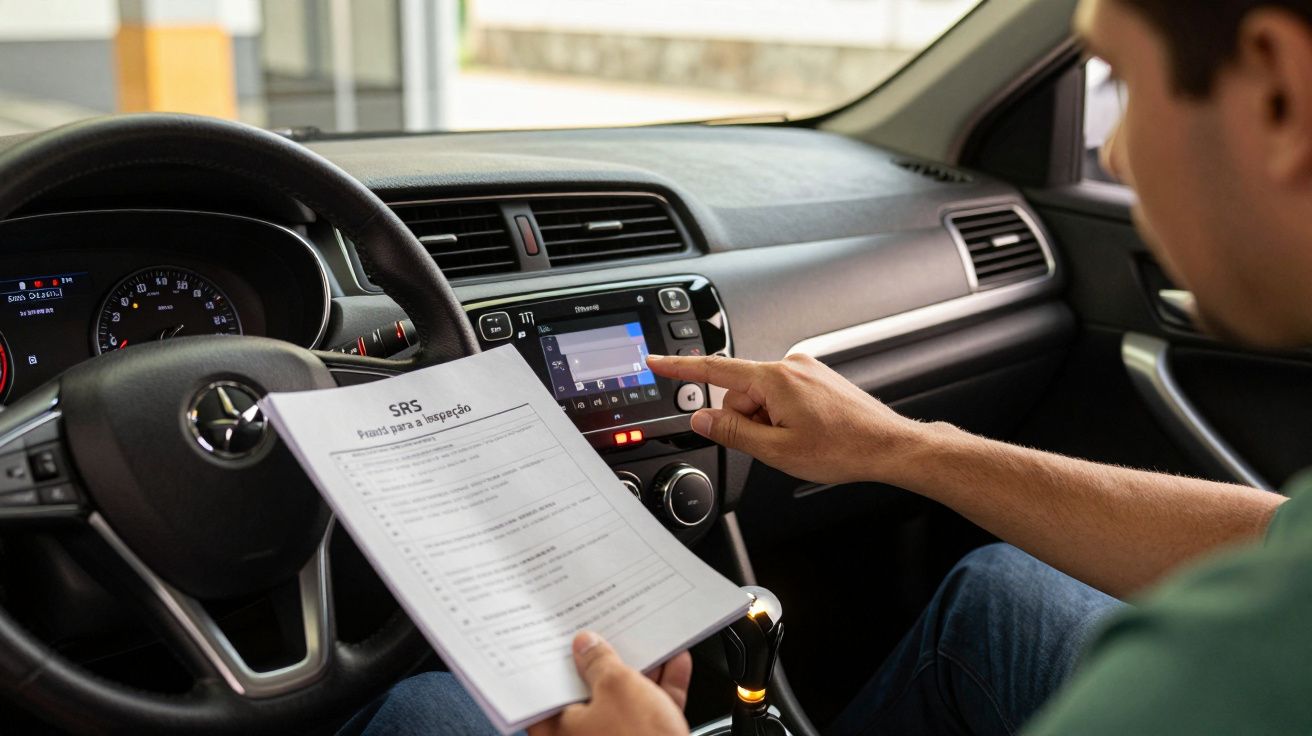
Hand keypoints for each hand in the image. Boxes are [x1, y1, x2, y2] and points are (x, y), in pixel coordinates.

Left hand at [527, 632, 691, 735]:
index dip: (557, 659)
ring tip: (649, 639)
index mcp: (557, 730)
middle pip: (589, 692)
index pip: (549, 687)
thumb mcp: (618, 688)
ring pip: (624, 700)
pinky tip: (675, 662)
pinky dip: (662, 688)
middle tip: (610, 630)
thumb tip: (587, 645)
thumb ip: (600, 661)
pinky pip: (651, 711)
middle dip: (605, 660)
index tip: (566, 635)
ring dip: (640, 670)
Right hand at [646, 353, 929, 484]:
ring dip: (767, 420)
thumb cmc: (843, 448)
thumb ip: (733, 432)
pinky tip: (806, 432)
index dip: (680, 368)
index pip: (714, 370)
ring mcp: (805, 369)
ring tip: (798, 440)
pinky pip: (781, 395)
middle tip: (773, 444)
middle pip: (739, 392)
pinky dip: (783, 415)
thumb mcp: (777, 450)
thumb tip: (703, 418)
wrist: (887, 445)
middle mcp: (789, 365)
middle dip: (745, 419)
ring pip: (761, 397)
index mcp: (775, 379)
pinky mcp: (815, 377)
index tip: (655, 360)